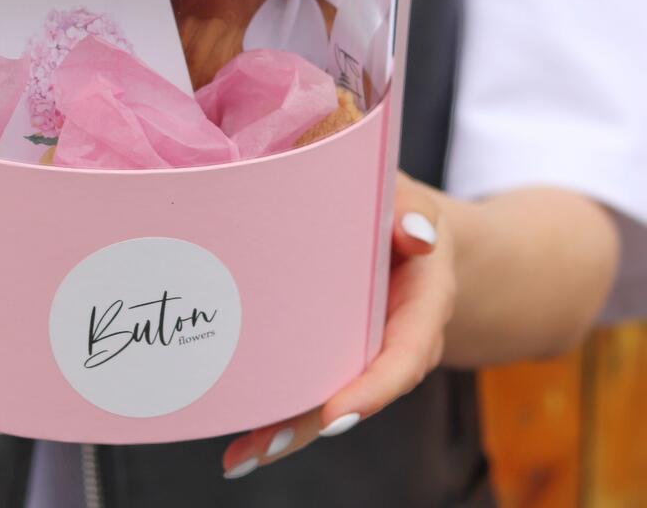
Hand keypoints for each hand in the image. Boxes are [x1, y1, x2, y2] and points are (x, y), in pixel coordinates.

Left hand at [221, 172, 453, 478]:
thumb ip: (416, 214)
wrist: (414, 237)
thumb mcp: (417, 206)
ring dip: (288, 431)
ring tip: (242, 455)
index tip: (336, 414)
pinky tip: (240, 446)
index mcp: (422, 309)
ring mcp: (363, 357)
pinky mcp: (335, 356)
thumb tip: (414, 233)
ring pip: (329, 403)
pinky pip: (311, 391)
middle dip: (314, 422)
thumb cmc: (405, 215)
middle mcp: (394, 345)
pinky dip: (278, 418)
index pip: (405, 356)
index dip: (373, 389)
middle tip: (269, 438)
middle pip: (358, 394)